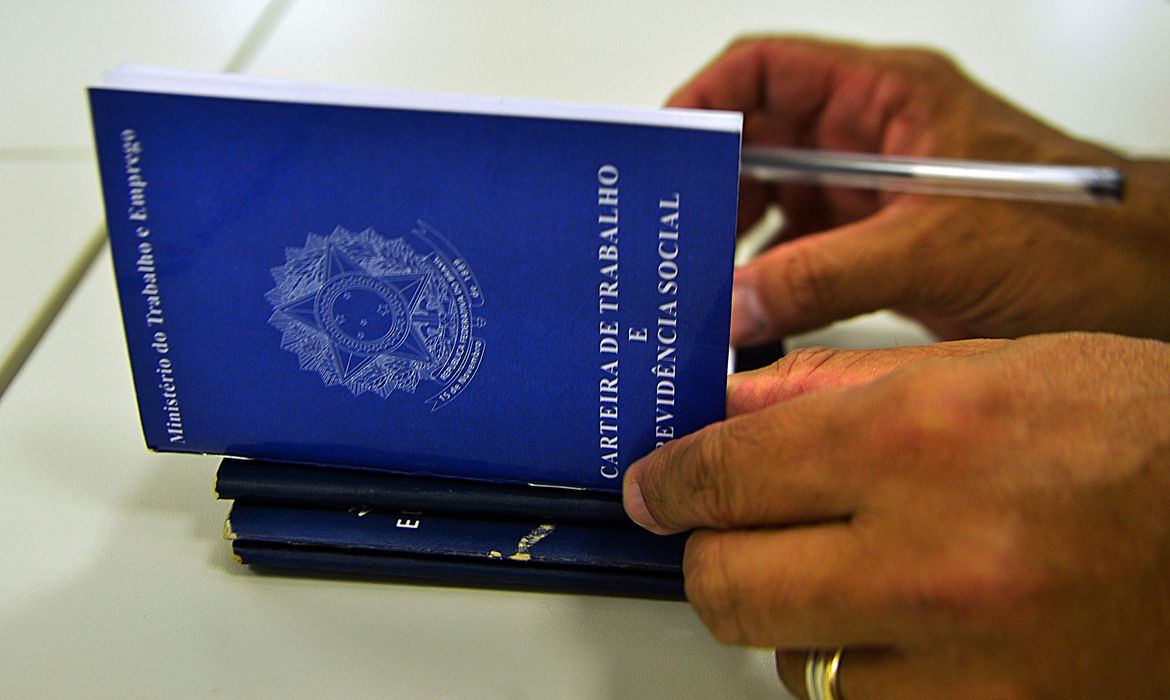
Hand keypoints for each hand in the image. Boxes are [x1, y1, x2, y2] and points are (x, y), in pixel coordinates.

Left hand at [623, 334, 1169, 697]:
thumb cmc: (1135, 437)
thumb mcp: (983, 369)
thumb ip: (837, 389)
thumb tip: (729, 409)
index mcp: (919, 440)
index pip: (724, 474)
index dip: (669, 483)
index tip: (654, 489)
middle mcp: (931, 558)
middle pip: (726, 585)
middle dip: (711, 555)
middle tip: (733, 534)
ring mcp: (965, 663)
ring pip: (790, 663)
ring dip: (796, 619)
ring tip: (857, 575)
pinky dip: (862, 672)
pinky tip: (908, 629)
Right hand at [668, 37, 1169, 341]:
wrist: (1136, 291)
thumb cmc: (1076, 237)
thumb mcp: (937, 249)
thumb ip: (828, 276)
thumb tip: (735, 302)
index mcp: (888, 97)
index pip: (769, 71)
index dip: (707, 99)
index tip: (665, 149)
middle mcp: (870, 140)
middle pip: (757, 143)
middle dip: (709, 186)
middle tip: (667, 233)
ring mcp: (870, 196)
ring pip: (771, 203)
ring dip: (730, 240)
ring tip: (693, 279)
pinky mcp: (874, 249)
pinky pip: (795, 255)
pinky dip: (762, 281)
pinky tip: (741, 312)